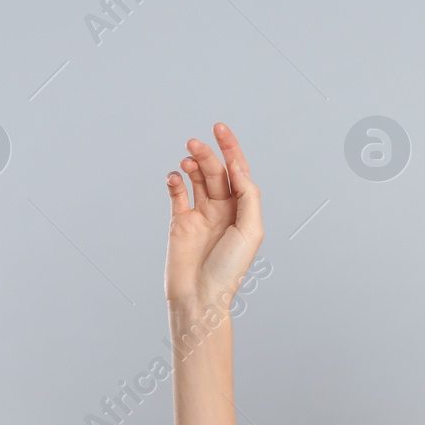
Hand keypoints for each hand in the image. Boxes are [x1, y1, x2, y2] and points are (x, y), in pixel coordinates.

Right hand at [164, 123, 263, 307]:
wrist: (200, 295)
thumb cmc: (229, 269)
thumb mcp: (250, 231)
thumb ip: (248, 196)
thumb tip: (238, 168)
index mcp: (243, 210)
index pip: (239, 171)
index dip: (231, 148)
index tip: (220, 129)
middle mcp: (222, 209)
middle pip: (217, 172)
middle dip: (207, 154)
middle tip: (195, 142)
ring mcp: (200, 214)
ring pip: (197, 179)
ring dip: (192, 164)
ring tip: (187, 158)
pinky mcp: (179, 222)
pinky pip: (177, 194)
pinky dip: (174, 181)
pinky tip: (174, 176)